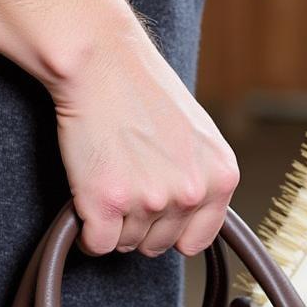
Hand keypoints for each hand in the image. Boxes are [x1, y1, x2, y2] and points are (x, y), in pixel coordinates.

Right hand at [0, 0, 238, 256]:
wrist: (101, 61)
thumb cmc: (142, 90)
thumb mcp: (196, 135)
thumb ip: (200, 179)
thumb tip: (186, 220)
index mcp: (220, 177)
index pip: (195, 241)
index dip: (169, 230)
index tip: (153, 213)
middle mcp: (190, 192)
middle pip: (156, 245)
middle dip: (137, 224)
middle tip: (122, 181)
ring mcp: (150, 200)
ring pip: (124, 244)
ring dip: (111, 222)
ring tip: (106, 175)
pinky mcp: (108, 202)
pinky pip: (97, 246)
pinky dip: (87, 232)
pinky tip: (87, 200)